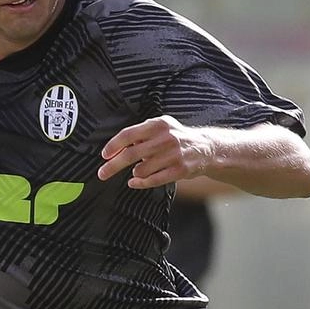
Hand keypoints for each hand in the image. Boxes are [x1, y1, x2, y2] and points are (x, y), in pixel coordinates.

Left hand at [97, 115, 212, 189]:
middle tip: (102, 173)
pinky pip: (153, 180)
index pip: (128, 134)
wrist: (207, 148)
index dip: (113, 146)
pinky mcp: (180, 170)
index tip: (104, 155)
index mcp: (157, 125)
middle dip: (113, 165)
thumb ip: (139, 135)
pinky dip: (140, 183)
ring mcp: (173, 154)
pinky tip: (134, 182)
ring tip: (139, 170)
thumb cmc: (176, 138)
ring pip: (141, 169)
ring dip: (135, 173)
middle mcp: (165, 138)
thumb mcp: (160, 128)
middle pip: (131, 154)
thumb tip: (115, 149)